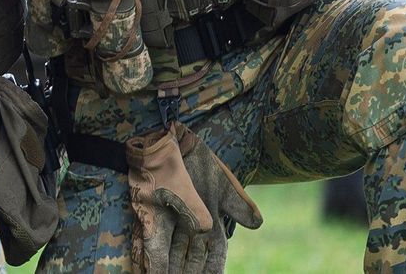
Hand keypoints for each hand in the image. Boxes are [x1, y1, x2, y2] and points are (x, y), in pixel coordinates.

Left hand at [126, 121, 260, 272]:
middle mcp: (190, 227)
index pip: (215, 254)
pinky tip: (148, 268)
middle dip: (189, 271)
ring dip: (170, 268)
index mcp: (210, 223)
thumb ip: (239, 204)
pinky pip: (153, 240)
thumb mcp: (223, 184)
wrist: (176, 144)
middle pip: (191, 258)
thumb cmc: (202, 165)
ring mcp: (172, 222)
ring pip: (172, 253)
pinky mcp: (153, 215)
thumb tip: (257, 223)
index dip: (214, 268)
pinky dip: (152, 256)